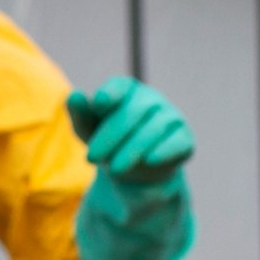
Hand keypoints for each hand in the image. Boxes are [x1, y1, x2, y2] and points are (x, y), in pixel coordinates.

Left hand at [68, 77, 194, 187]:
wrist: (136, 173)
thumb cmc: (109, 144)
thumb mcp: (89, 132)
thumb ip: (81, 114)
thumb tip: (74, 96)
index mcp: (127, 90)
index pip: (119, 87)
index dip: (110, 94)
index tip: (99, 104)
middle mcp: (151, 99)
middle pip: (133, 111)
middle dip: (111, 136)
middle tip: (92, 158)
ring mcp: (171, 117)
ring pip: (154, 129)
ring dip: (132, 149)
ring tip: (115, 169)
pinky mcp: (184, 138)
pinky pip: (176, 142)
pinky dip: (164, 150)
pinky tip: (150, 160)